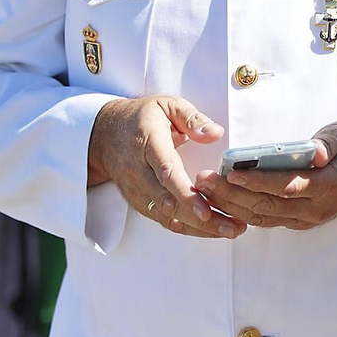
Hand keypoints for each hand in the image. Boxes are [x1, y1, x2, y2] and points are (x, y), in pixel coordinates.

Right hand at [88, 95, 244, 239]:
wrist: (104, 135)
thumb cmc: (141, 118)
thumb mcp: (167, 105)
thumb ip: (193, 118)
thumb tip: (215, 133)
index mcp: (148, 143)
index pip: (166, 172)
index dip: (185, 194)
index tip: (205, 210)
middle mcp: (139, 171)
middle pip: (168, 202)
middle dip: (200, 219)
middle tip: (231, 227)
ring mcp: (137, 190)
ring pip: (167, 217)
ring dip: (198, 228)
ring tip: (229, 230)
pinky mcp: (139, 202)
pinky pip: (163, 220)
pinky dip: (187, 228)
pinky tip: (210, 229)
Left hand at [194, 119, 336, 230]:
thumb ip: (329, 142)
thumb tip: (314, 151)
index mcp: (330, 185)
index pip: (287, 186)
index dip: (257, 181)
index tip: (231, 171)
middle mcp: (315, 208)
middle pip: (267, 206)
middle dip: (232, 194)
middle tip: (203, 179)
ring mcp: (307, 218)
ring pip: (262, 217)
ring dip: (231, 205)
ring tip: (204, 188)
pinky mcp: (299, 220)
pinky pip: (267, 219)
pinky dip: (242, 211)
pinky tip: (221, 200)